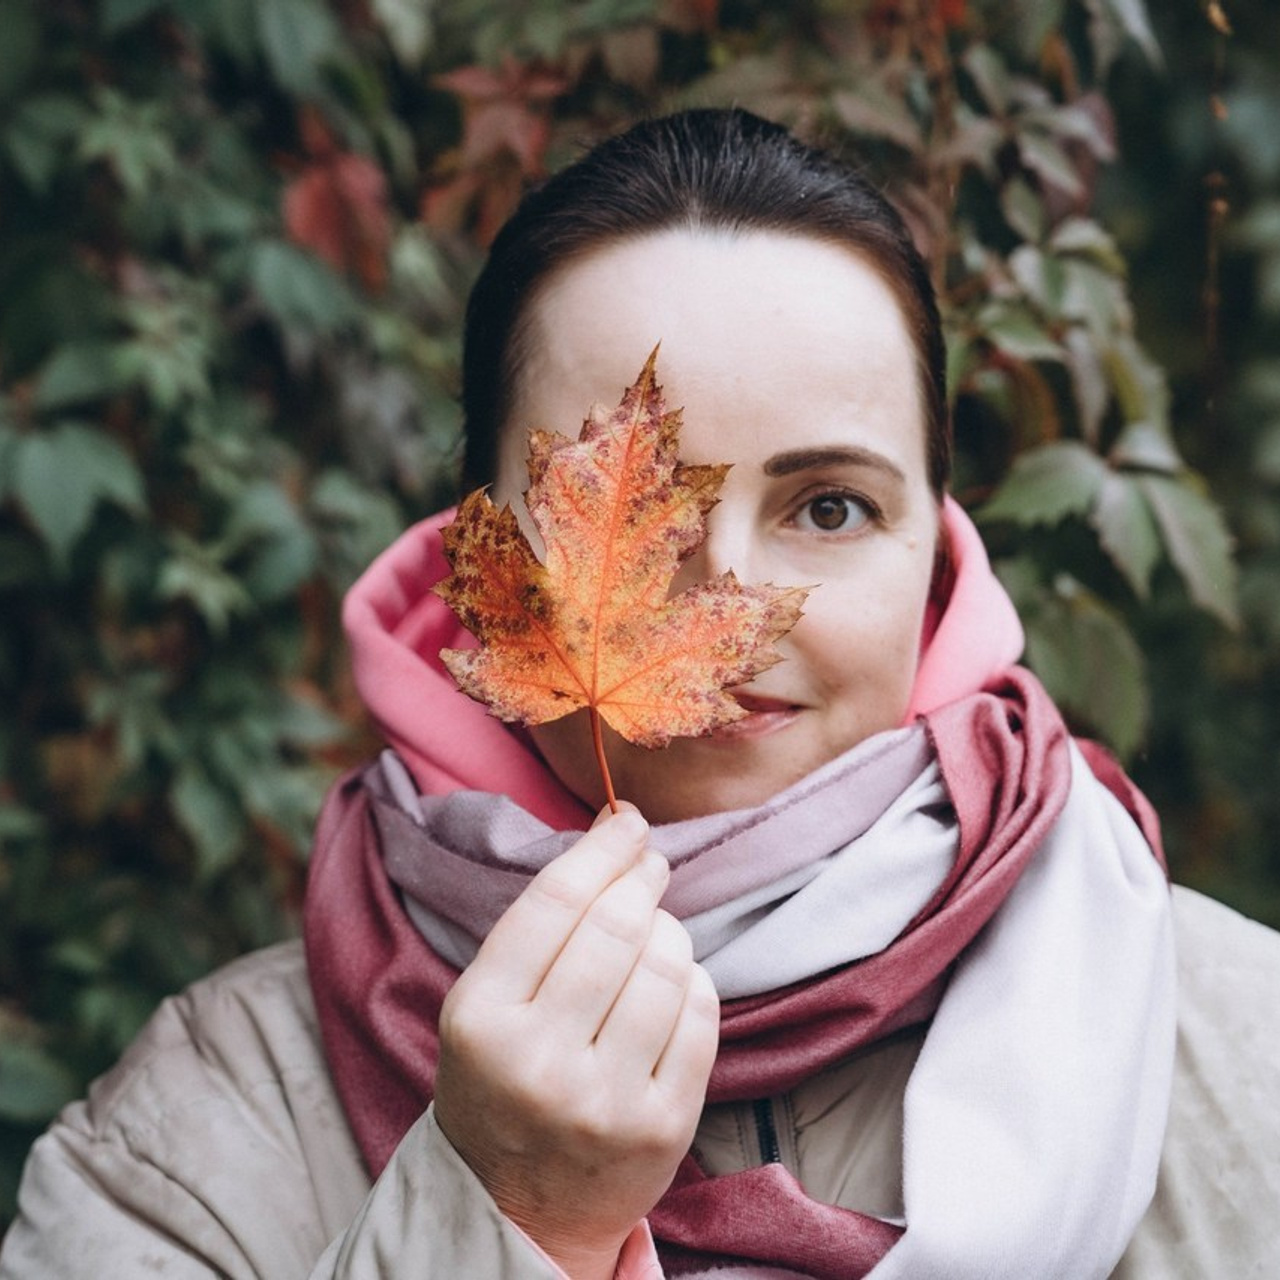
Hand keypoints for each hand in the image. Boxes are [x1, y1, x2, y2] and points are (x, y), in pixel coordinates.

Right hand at [433, 805, 719, 1279]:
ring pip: (667, 967)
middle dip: (642, 878)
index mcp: (479, 1018)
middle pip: (616, 928)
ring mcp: (604, 1100)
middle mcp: (538, 1061)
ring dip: (670, 932)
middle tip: (650, 863)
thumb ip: (540, 928)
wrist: (519, 1209)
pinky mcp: (662, 1127)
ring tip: (656, 933)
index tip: (626, 821)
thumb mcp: (485, 1006)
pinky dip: (694, 983)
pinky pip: (700, 1017)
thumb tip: (618, 833)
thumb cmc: (502, 1082)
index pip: (553, 902)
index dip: (601, 849)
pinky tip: (674, 984)